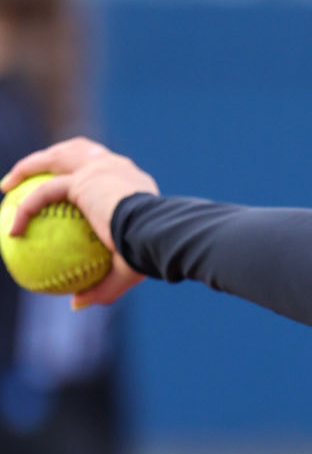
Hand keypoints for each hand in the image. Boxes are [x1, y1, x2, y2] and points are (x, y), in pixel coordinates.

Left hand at [1, 138, 158, 307]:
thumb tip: (76, 303)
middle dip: (52, 156)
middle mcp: (117, 167)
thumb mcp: (125, 274)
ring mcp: (99, 167)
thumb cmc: (147, 253)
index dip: (80, 175)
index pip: (103, 170)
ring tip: (7, 186)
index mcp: (133, 183)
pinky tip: (12, 230)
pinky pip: (45, 193)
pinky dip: (25, 210)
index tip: (64, 194)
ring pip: (56, 158)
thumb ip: (101, 286)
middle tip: (29, 175)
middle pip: (78, 150)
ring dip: (28, 166)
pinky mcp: (82, 178)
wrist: (155, 234)